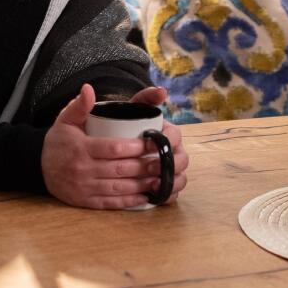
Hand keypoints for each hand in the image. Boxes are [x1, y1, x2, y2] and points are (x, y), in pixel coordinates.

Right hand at [41, 84, 187, 208]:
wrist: (38, 166)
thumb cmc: (58, 141)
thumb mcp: (65, 120)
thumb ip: (79, 105)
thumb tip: (89, 89)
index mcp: (80, 148)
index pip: (114, 148)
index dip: (136, 147)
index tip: (152, 142)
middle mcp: (82, 169)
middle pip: (120, 169)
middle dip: (145, 166)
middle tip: (163, 161)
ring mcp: (84, 187)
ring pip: (119, 187)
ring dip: (142, 184)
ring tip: (160, 178)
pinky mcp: (86, 201)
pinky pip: (111, 202)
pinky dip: (130, 200)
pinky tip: (145, 194)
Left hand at [128, 86, 189, 203]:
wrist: (106, 146)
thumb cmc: (119, 126)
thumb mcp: (128, 109)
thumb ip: (142, 98)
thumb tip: (162, 91)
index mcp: (166, 132)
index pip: (175, 135)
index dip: (169, 139)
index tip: (153, 141)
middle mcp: (171, 151)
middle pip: (182, 158)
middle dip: (172, 163)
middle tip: (152, 166)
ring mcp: (169, 169)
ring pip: (180, 177)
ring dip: (172, 181)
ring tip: (156, 184)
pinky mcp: (162, 184)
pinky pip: (171, 192)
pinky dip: (167, 195)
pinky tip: (157, 196)